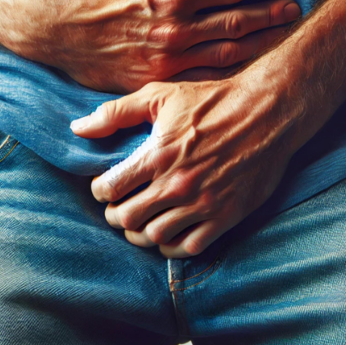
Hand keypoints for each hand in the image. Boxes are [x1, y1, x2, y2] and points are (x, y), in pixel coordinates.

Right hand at [5, 0, 300, 92]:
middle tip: (294, 11)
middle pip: (237, 24)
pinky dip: (229, 73)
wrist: (55, 24)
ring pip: (226, 54)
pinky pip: (202, 79)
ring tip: (283, 38)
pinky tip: (247, 68)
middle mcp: (176, 31)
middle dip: (270, 16)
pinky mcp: (154, 81)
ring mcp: (167, 60)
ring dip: (259, 45)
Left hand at [69, 70, 305, 256]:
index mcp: (157, 154)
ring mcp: (202, 203)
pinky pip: (188, 248)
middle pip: (127, 218)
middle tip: (119, 207)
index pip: (109, 188)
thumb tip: (77, 128)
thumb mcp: (161, 96)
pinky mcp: (226, 216)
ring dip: (141, 232)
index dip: (100, 190)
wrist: (268, 112)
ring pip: (154, 237)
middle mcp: (177, 184)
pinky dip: (172, 246)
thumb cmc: (213, 100)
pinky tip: (169, 232)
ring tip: (143, 220)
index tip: (104, 187)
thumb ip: (116, 113)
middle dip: (116, 215)